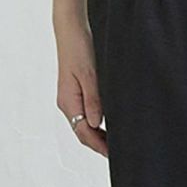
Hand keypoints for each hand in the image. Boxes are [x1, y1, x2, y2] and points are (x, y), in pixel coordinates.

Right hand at [56, 23, 106, 157]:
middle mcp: (67, 103)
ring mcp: (70, 98)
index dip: (98, 145)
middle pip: (82, 132)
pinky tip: (107, 126)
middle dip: (98, 145)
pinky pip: (84, 114)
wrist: (71, 31)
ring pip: (83, 125)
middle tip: (119, 153)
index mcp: (69, 102)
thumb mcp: (90, 75)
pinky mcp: (75, 92)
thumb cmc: (80, 49)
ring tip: (115, 143)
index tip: (113, 154)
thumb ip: (93, 100)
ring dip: (97, 135)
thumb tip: (95, 123)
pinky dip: (95, 124)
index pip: (83, 132)